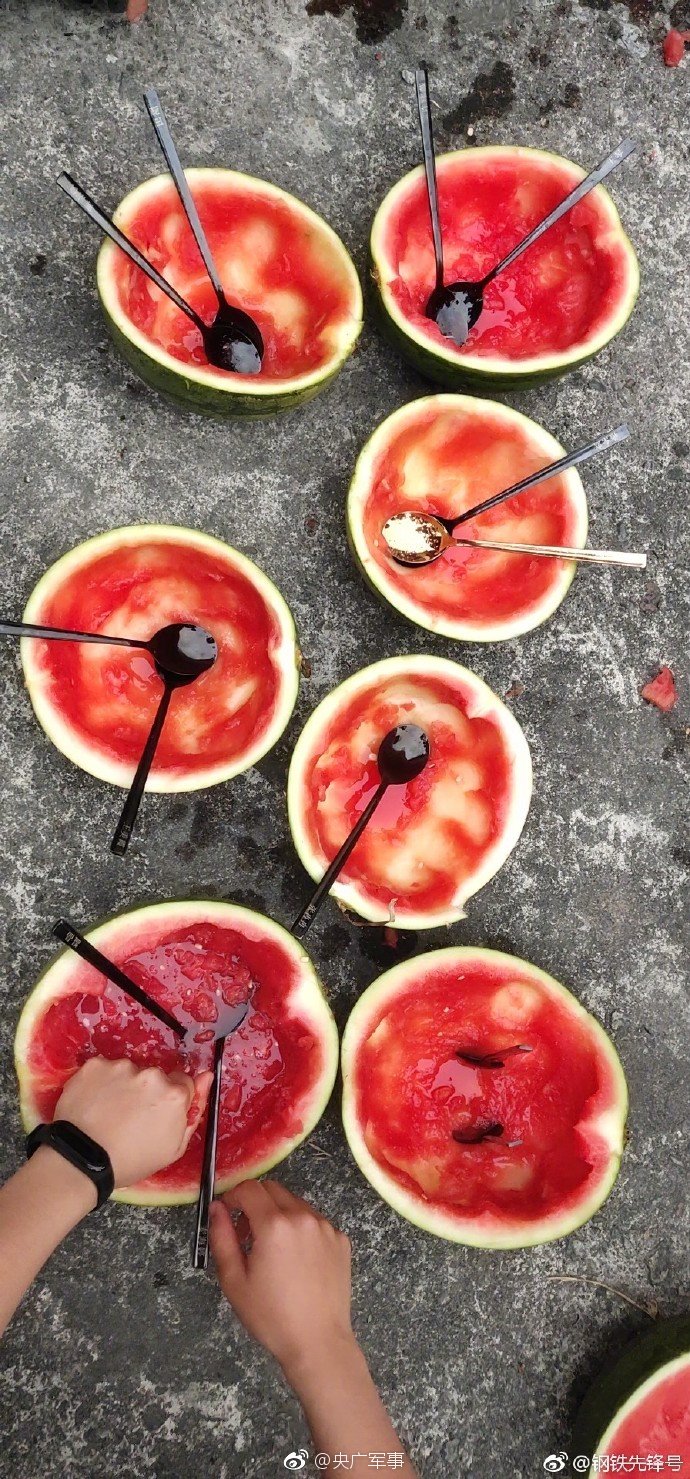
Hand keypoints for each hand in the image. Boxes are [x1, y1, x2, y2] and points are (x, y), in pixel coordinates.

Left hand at [54, 1057, 211, 1187]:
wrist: (81, 1160)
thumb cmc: (131, 1161)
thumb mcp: (173, 1148)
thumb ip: (194, 1112)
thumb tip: (206, 1077)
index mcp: (174, 1094)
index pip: (182, 1082)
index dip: (169, 1100)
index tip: (155, 1114)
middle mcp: (151, 1074)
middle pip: (155, 1077)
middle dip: (146, 1091)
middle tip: (129, 1117)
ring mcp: (121, 1067)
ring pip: (129, 1071)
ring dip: (123, 1086)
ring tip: (108, 1112)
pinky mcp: (95, 1064)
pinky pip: (104, 1069)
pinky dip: (100, 1083)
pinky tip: (93, 1103)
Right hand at [210, 1180, 353, 1379]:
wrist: (318, 1342)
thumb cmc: (271, 1316)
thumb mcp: (234, 1281)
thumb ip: (222, 1238)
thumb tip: (218, 1208)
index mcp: (275, 1225)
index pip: (250, 1188)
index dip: (233, 1196)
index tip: (228, 1215)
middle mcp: (303, 1216)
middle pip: (273, 1190)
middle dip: (255, 1203)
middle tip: (247, 1236)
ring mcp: (326, 1227)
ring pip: (295, 1204)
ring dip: (279, 1216)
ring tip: (274, 1252)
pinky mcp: (341, 1240)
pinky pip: (314, 1222)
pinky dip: (301, 1230)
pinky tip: (298, 1262)